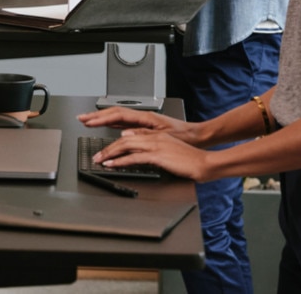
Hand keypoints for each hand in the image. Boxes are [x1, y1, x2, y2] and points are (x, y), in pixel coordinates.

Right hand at [79, 105, 185, 133]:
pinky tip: (107, 125)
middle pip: (114, 113)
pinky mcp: (145, 126)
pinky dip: (112, 123)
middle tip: (81, 119)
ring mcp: (143, 120)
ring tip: (89, 120)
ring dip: (102, 118)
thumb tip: (124, 135)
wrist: (196, 136)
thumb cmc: (184, 136)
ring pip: (118, 117)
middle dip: (96, 115)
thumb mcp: (163, 138)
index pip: (117, 115)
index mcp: (145, 117)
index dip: (101, 118)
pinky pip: (124, 123)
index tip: (88, 121)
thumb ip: (143, 136)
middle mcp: (143, 117)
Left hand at [90, 128, 211, 181]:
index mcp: (156, 135)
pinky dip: (120, 161)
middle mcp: (154, 137)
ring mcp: (155, 145)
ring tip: (99, 160)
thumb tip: (136, 147)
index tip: (105, 150)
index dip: (114, 142)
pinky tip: (112, 165)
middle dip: (107, 148)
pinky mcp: (158, 156)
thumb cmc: (189, 160)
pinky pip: (134, 157)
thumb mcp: (168, 150)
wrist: (204, 163)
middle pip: (124, 140)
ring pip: (125, 146)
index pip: (130, 136)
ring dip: (110, 153)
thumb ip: (152, 147)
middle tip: (96, 156)